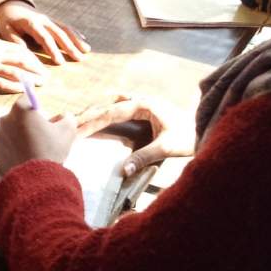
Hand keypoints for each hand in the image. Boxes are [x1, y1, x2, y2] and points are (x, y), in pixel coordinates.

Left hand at [0, 0, 89, 65]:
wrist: (11, 4)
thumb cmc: (7, 20)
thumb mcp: (5, 30)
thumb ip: (16, 41)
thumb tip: (26, 54)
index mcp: (31, 23)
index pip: (45, 37)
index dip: (53, 50)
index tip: (60, 62)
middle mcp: (43, 20)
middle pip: (59, 33)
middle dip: (70, 46)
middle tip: (79, 59)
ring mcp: (49, 19)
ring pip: (66, 29)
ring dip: (76, 40)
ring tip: (87, 51)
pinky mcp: (52, 20)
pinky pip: (65, 26)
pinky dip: (75, 33)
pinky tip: (83, 41)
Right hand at [0, 38, 46, 93]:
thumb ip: (2, 51)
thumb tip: (19, 59)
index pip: (22, 51)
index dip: (35, 59)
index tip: (43, 66)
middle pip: (22, 60)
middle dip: (37, 69)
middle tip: (47, 76)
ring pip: (15, 72)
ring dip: (30, 79)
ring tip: (40, 84)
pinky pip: (1, 83)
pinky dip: (14, 86)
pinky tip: (24, 90)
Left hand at [0, 98, 77, 174]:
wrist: (34, 179)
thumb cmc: (51, 150)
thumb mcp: (68, 131)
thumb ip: (67, 118)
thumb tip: (65, 116)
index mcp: (21, 110)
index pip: (27, 99)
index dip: (37, 108)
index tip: (43, 119)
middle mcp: (4, 119)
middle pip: (16, 116)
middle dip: (26, 123)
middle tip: (39, 137)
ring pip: (8, 131)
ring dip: (17, 136)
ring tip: (30, 150)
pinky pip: (3, 145)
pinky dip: (10, 149)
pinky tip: (21, 157)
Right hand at [74, 94, 195, 176]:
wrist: (204, 128)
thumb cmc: (189, 137)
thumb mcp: (167, 147)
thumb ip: (144, 157)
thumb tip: (122, 171)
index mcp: (144, 104)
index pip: (110, 112)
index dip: (91, 121)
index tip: (74, 130)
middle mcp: (140, 99)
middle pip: (106, 105)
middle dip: (86, 115)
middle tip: (66, 125)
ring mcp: (142, 101)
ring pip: (110, 103)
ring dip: (93, 112)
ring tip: (75, 122)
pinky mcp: (144, 108)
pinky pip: (117, 106)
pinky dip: (104, 112)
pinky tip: (96, 118)